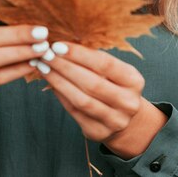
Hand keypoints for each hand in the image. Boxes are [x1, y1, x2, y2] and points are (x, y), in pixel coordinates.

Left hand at [33, 43, 168, 157]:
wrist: (127, 120)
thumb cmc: (116, 85)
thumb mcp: (115, 71)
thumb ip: (95, 60)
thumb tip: (63, 47)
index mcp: (134, 81)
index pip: (105, 64)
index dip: (79, 54)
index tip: (58, 45)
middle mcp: (127, 103)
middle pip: (91, 83)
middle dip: (65, 67)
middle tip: (46, 55)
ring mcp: (114, 121)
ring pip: (81, 100)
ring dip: (59, 82)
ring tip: (44, 68)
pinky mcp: (99, 133)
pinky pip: (75, 112)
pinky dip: (61, 96)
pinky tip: (51, 83)